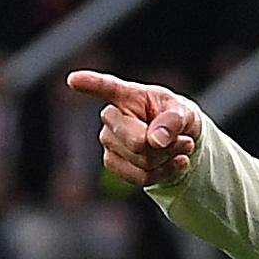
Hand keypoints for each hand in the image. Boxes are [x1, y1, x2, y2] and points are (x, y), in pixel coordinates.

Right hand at [67, 69, 202, 190]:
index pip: (107, 88)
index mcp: (128, 95)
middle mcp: (112, 117)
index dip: (90, 84)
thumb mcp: (184, 112)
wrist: (178, 141)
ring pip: (141, 162)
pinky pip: (141, 178)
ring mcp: (109, 141)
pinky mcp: (113, 163)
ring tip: (180, 148)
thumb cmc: (177, 118)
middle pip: (136, 142)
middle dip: (166, 146)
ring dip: (168, 159)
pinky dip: (164, 174)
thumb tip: (155, 140)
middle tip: (185, 139)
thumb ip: (173, 121)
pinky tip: (173, 163)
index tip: (74, 80)